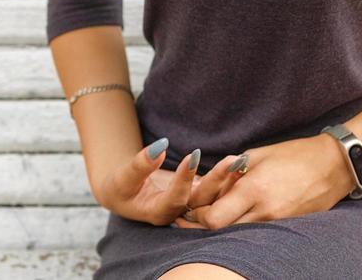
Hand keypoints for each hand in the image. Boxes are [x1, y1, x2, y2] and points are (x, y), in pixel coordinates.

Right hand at [96, 138, 248, 226]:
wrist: (125, 192)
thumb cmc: (121, 186)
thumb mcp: (123, 176)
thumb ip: (140, 164)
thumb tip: (159, 148)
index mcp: (158, 213)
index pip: (176, 199)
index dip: (184, 179)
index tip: (194, 155)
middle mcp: (178, 214)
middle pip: (201, 201)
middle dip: (218, 180)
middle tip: (232, 160)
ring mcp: (189, 206)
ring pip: (212, 197)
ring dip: (227, 180)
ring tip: (240, 160)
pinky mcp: (196, 196)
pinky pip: (214, 190)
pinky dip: (226, 178)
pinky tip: (239, 163)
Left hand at [170, 133, 355, 228]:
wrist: (335, 165)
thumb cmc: (295, 154)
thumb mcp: (257, 155)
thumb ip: (230, 172)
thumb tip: (208, 184)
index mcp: (253, 189)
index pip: (214, 218)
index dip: (197, 216)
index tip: (190, 208)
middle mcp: (264, 211)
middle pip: (222, 232)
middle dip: (204, 225)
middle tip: (194, 216)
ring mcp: (277, 223)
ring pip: (239, 235)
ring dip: (224, 227)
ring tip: (215, 214)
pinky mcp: (287, 227)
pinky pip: (257, 232)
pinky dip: (243, 226)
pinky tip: (239, 215)